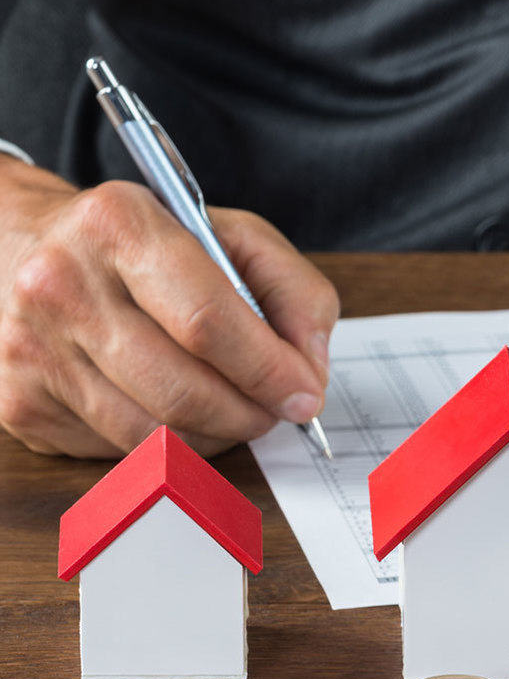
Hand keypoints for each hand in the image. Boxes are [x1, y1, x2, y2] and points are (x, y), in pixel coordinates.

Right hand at [0, 156, 338, 456]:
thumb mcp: (228, 236)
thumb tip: (310, 370)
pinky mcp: (24, 405)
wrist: (20, 247)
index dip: (269, 370)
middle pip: (184, 392)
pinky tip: (175, 410)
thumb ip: (293, 292)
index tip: (304, 395)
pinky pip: (122, 452)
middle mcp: (63, 285)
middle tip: (274, 411)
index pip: (207, 321)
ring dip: (216, 437)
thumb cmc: (142, 245)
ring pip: (156, 435)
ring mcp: (33, 350)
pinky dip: (169, 445)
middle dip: (250, 415)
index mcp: (119, 226)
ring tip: (233, 410)